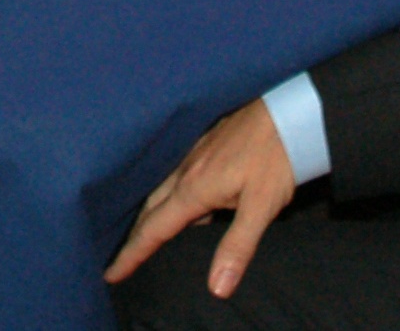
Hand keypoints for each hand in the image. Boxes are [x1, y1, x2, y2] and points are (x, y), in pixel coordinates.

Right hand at [105, 99, 296, 298]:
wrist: (289, 111)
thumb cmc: (277, 158)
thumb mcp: (262, 207)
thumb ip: (237, 246)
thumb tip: (217, 288)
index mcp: (194, 188)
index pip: (155, 229)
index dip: (132, 253)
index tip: (111, 273)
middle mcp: (185, 169)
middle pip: (150, 208)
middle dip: (134, 234)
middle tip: (120, 258)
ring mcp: (193, 152)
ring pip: (160, 187)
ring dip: (147, 212)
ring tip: (141, 232)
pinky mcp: (204, 142)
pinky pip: (172, 172)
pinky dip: (164, 191)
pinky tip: (176, 196)